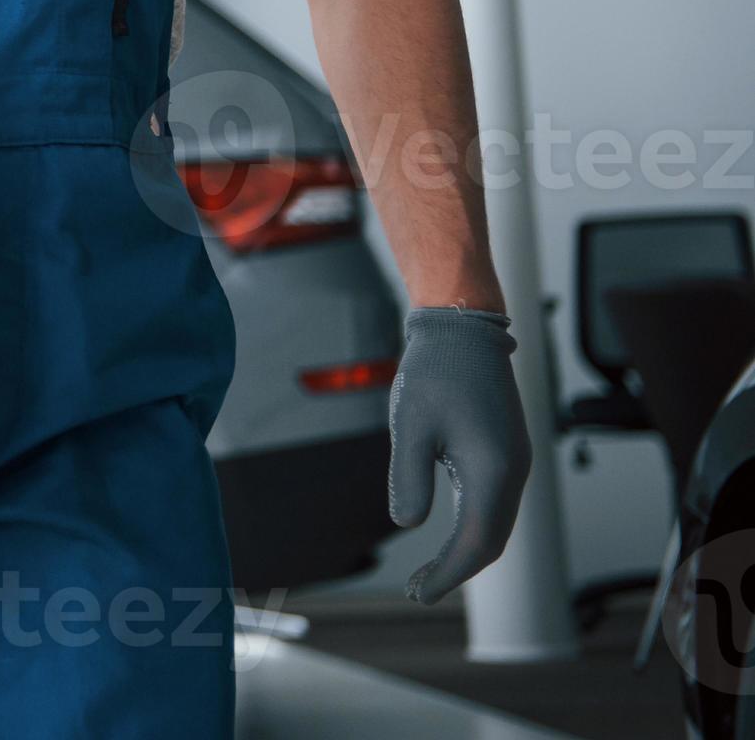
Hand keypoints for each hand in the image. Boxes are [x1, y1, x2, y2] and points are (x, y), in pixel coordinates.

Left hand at [386, 306, 531, 604]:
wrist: (461, 328)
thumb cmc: (433, 372)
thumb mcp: (410, 426)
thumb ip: (410, 477)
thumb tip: (408, 524)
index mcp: (495, 470)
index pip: (477, 543)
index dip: (448, 574)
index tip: (419, 594)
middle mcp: (515, 472)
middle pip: (492, 541)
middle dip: (456, 570)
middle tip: (418, 591)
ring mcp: (515, 462)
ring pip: (497, 524)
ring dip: (466, 551)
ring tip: (427, 573)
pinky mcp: (507, 452)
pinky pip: (495, 504)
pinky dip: (473, 527)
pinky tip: (446, 536)